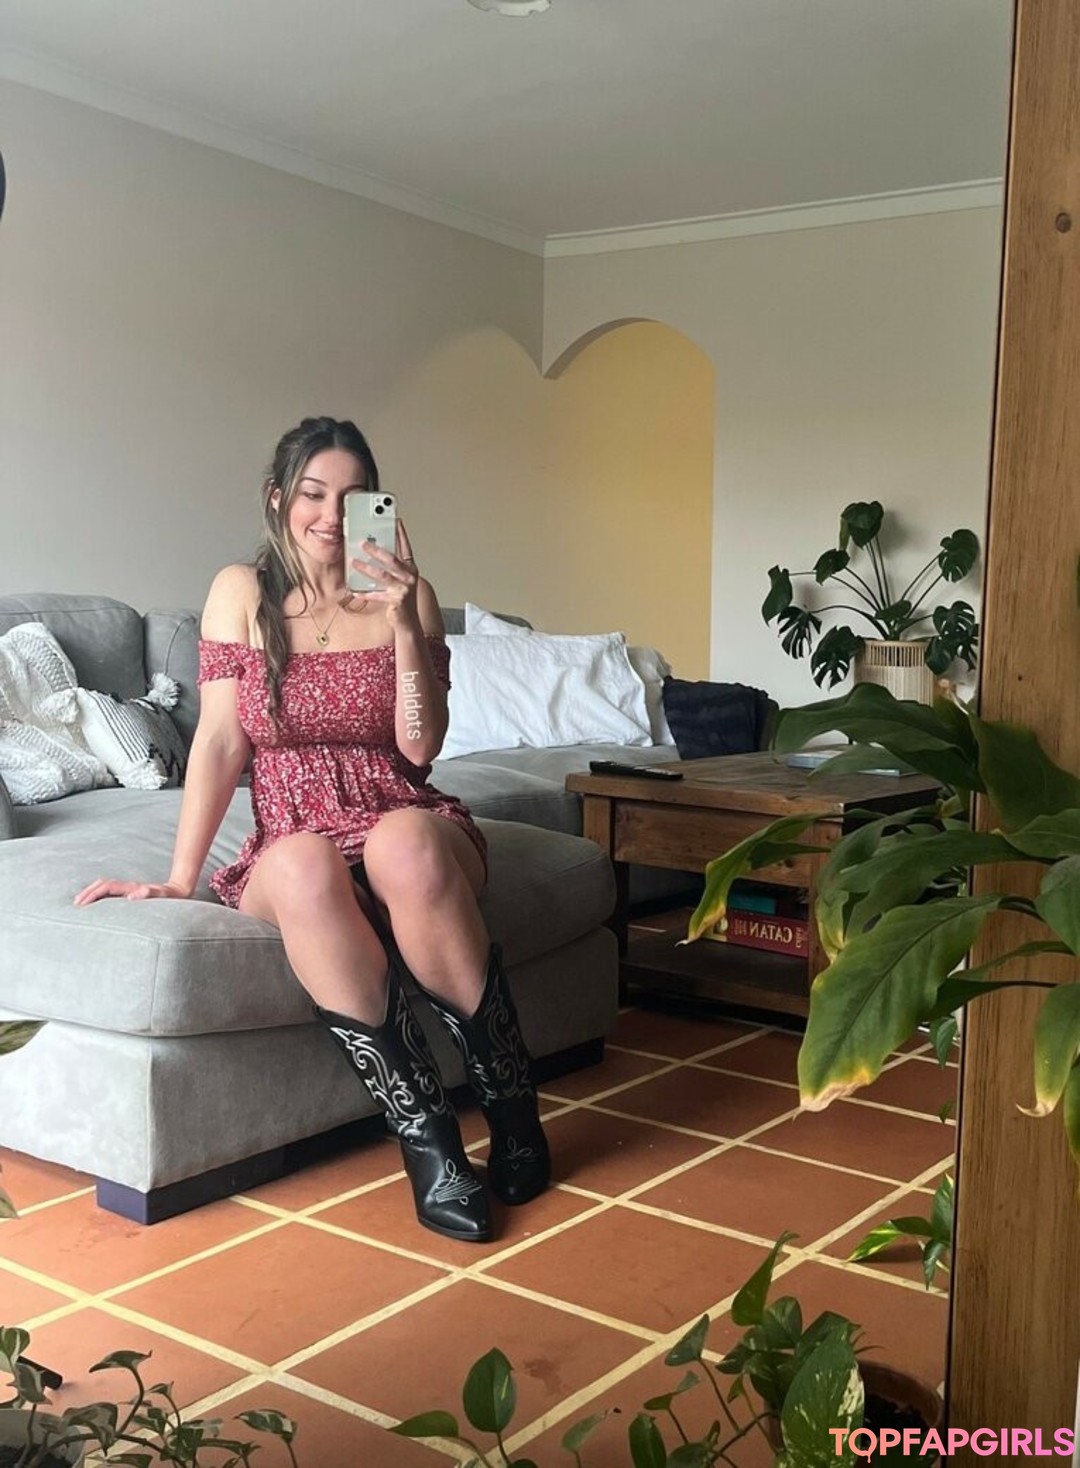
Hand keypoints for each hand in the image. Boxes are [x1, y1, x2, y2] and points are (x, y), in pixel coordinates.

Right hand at [73, 878, 190, 905]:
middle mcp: (127, 887)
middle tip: (75, 904)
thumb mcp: (160, 895)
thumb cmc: (169, 896)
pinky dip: (99, 896)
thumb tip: (131, 897)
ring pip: (104, 887)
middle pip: (102, 884)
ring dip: (91, 893)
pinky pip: (110, 893)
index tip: (81, 903)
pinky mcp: (130, 893)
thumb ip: (147, 894)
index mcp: (131, 887)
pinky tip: (95, 905)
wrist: (177, 891)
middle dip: (87, 892)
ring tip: (80, 904)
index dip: (93, 894)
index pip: (106, 887)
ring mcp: (128, 889)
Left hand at [350, 520, 419, 626]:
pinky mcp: (397, 600)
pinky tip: (354, 591)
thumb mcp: (398, 580)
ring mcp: (405, 588)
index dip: (400, 533)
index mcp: (410, 568)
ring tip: (354, 563)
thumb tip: (371, 553)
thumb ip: (389, 568)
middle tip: (363, 543)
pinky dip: (365, 593)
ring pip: (383, 575)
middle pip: (392, 559)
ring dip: (367, 568)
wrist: (409, 622)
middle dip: (376, 550)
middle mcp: (410, 576)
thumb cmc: (402, 599)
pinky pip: (377, 595)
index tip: (394, 520)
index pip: (405, 546)